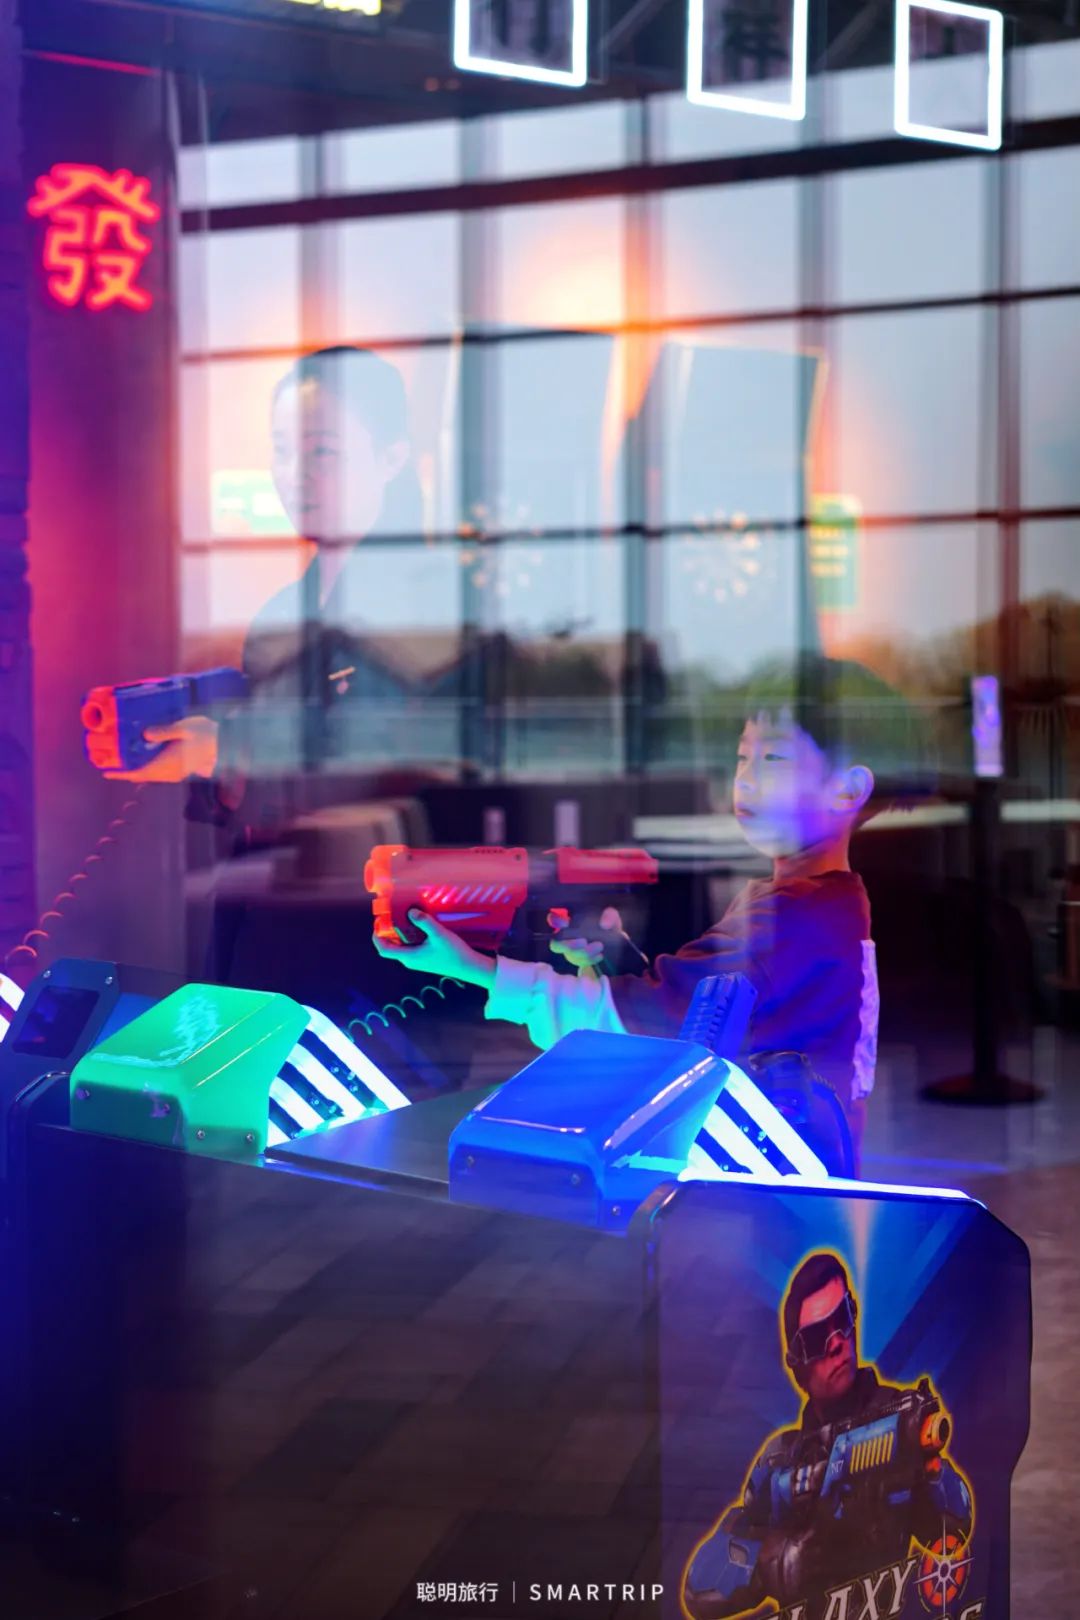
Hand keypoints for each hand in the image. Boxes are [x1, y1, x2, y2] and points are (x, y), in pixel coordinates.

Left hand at [103, 716, 218, 783]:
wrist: (225, 742)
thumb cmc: (206, 733)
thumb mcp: (185, 727)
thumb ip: (165, 731)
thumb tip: (146, 734)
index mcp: (170, 764)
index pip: (140, 772)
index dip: (122, 773)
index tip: (106, 771)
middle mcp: (171, 773)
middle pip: (141, 775)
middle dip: (124, 771)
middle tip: (107, 764)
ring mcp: (175, 773)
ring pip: (149, 775)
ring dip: (134, 769)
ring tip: (119, 762)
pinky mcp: (178, 770)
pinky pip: (157, 772)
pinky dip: (145, 767)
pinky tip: (138, 759)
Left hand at [372, 909, 495, 989]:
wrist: (468, 967)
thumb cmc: (454, 953)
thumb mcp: (439, 934)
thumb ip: (424, 922)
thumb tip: (411, 911)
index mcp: (409, 957)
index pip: (384, 949)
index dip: (377, 936)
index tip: (378, 922)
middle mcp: (410, 960)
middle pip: (390, 946)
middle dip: (387, 931)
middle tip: (390, 914)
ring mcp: (416, 960)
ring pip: (400, 946)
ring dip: (398, 932)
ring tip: (402, 916)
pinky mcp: (423, 958)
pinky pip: (409, 946)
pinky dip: (407, 935)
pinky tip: (416, 925)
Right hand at [549, 906, 622, 976]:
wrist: (616, 940)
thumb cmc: (608, 924)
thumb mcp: (611, 916)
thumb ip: (609, 916)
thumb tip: (604, 924)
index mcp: (571, 921)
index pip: (554, 920)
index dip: (554, 921)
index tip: (564, 922)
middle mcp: (566, 937)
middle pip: (557, 945)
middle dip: (569, 945)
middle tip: (584, 941)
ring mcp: (571, 950)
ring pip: (570, 955)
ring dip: (585, 952)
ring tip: (600, 946)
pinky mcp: (579, 960)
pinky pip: (580, 963)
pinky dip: (590, 960)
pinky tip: (600, 955)